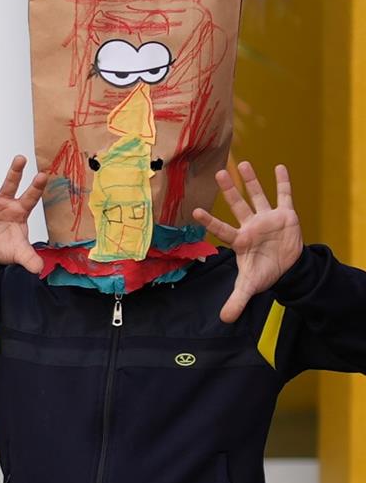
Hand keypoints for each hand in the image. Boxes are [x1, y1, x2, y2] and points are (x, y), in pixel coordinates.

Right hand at [0, 156, 43, 274]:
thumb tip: (39, 270)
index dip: (36, 186)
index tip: (43, 175)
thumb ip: (29, 258)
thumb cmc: (5, 246)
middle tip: (20, 158)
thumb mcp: (19, 253)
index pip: (30, 196)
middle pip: (10, 184)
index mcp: (19, 210)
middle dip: (15, 171)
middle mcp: (3, 203)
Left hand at [198, 160, 302, 324]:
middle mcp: (251, 225)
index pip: (222, 229)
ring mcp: (267, 218)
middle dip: (229, 190)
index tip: (195, 211)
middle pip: (238, 205)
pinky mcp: (286, 215)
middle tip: (218, 173)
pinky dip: (282, 182)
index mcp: (240, 240)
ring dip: (251, 180)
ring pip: (257, 196)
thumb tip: (225, 319)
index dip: (210, 221)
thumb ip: (237, 299)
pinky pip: (284, 196)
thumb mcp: (250, 286)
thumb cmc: (264, 273)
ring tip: (242, 163)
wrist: (287, 268)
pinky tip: (279, 167)